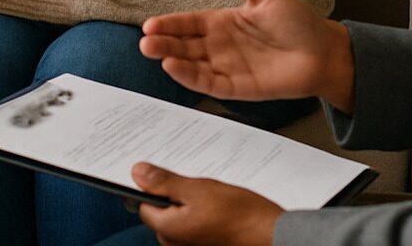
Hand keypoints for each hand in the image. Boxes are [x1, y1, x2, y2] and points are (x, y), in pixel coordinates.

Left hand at [132, 163, 285, 245]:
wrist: (272, 235)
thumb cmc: (241, 216)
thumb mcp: (198, 189)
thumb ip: (164, 183)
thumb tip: (138, 173)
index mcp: (168, 231)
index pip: (144, 205)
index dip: (153, 187)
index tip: (163, 174)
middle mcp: (175, 244)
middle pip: (162, 212)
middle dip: (174, 195)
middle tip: (194, 183)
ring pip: (180, 217)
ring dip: (189, 204)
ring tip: (210, 196)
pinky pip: (194, 226)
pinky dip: (200, 214)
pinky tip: (217, 207)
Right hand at [139, 0, 354, 111]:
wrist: (325, 51)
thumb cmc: (298, 21)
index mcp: (223, 23)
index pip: (188, 24)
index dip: (169, 25)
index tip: (149, 25)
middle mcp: (221, 47)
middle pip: (185, 46)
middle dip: (163, 44)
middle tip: (145, 41)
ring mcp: (228, 68)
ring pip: (193, 65)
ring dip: (172, 61)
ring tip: (153, 53)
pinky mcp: (239, 88)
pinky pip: (210, 84)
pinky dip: (191, 79)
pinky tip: (176, 70)